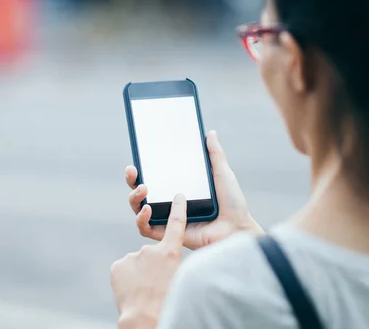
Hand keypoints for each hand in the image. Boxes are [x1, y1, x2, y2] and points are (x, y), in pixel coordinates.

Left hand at [111, 194, 187, 328]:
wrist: (143, 319)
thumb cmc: (166, 303)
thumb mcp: (178, 279)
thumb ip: (171, 263)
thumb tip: (163, 261)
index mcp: (170, 253)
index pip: (176, 224)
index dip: (178, 209)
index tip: (178, 196)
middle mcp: (150, 250)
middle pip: (152, 254)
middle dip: (153, 267)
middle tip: (155, 285)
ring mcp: (132, 256)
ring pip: (138, 263)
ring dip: (141, 275)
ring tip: (144, 291)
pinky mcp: (118, 265)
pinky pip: (125, 269)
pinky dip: (128, 278)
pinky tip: (132, 291)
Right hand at [126, 130, 262, 250]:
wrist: (237, 229)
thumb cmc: (233, 204)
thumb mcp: (222, 174)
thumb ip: (215, 154)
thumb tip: (210, 133)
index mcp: (180, 188)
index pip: (154, 176)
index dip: (142, 168)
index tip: (138, 157)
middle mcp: (170, 203)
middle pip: (140, 191)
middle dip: (131, 180)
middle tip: (132, 170)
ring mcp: (167, 219)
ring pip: (138, 209)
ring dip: (134, 198)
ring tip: (143, 189)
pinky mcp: (167, 234)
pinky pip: (145, 229)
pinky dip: (141, 219)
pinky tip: (148, 208)